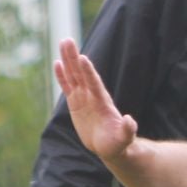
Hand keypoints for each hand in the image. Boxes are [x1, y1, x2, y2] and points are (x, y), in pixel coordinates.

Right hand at [53, 39, 138, 162]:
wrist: (110, 146)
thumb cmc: (118, 143)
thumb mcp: (124, 138)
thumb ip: (128, 130)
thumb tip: (130, 120)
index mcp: (103, 102)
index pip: (94, 83)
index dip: (88, 72)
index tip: (82, 57)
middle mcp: (92, 96)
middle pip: (81, 73)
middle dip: (74, 57)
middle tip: (67, 40)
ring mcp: (84, 98)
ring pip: (74, 75)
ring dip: (67, 59)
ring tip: (63, 42)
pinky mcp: (75, 103)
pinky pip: (67, 86)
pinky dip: (62, 75)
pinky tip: (57, 62)